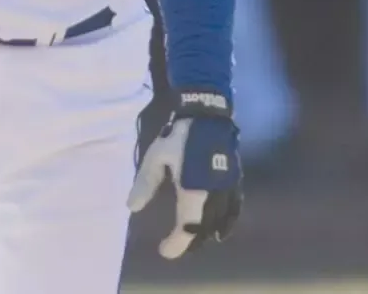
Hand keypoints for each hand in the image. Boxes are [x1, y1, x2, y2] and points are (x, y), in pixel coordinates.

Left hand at [127, 89, 242, 258]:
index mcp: (194, 191)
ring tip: (192, 237)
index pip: (187, 228)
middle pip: (205, 229)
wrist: (207, 115)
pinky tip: (219, 226)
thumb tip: (132, 207)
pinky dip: (226, 222)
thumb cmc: (178, 135)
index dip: (176, 244)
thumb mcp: (156, 158)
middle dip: (190, 241)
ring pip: (221, 222)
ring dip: (206, 233)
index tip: (163, 250)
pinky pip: (234, 210)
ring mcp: (228, 189)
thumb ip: (145, 184)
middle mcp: (215, 195)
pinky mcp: (235, 181)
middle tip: (173, 244)